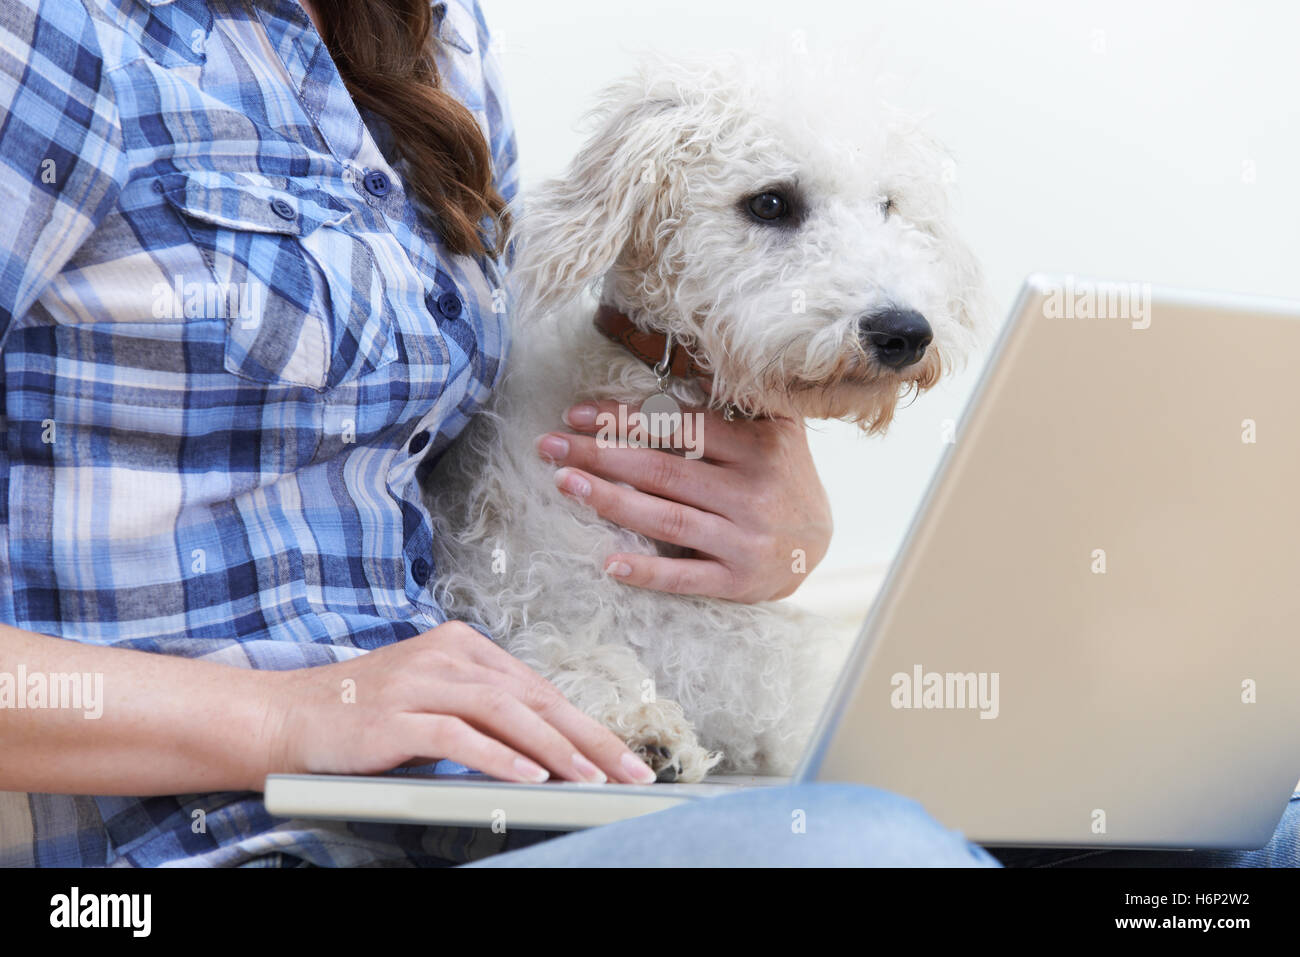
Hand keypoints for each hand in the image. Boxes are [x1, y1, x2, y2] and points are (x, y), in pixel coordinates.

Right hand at [263, 621, 658, 784]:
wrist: (284, 716)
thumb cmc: (365, 719)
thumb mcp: (435, 706)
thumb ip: (486, 717)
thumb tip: (550, 751)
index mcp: (464, 647)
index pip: (540, 688)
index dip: (587, 725)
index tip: (623, 757)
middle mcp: (448, 656)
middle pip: (536, 697)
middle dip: (590, 738)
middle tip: (632, 771)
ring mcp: (421, 681)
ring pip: (507, 712)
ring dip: (556, 748)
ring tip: (593, 779)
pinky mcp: (395, 713)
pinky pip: (459, 734)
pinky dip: (500, 756)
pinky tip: (532, 775)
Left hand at [535, 400, 832, 602]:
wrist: (819, 547)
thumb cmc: (781, 478)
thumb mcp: (775, 430)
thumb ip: (736, 400)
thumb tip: (688, 356)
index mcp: (758, 447)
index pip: (681, 428)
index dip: (626, 419)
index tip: (577, 413)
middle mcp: (752, 491)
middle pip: (663, 470)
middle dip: (600, 454)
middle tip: (549, 444)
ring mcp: (746, 539)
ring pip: (666, 518)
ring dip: (610, 501)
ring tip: (564, 483)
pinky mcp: (738, 580)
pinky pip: (686, 576)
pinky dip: (647, 572)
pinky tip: (608, 564)